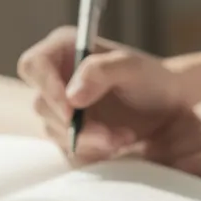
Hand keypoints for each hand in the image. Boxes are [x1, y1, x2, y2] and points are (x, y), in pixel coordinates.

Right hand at [16, 26, 187, 163]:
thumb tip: (71, 97)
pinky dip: (93, 151)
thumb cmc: (152, 78)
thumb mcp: (133, 68)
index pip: (33, 66)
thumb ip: (101, 71)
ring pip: (55, 131)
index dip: (46, 88)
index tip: (72, 111)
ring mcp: (60, 106)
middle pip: (42, 104)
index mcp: (63, 49)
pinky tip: (118, 143)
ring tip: (124, 138)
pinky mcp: (69, 131)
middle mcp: (55, 76)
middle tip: (110, 136)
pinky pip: (68, 148)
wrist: (167, 105)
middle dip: (76, 125)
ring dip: (89, 141)